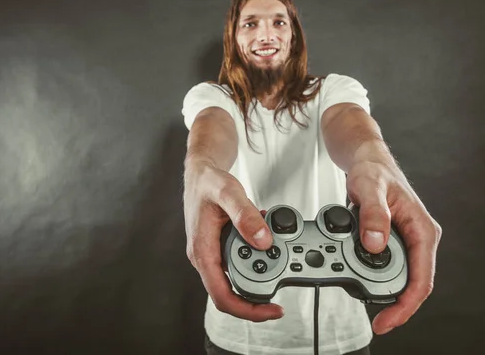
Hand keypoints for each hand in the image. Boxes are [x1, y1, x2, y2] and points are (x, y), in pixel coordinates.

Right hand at [183, 161, 284, 321]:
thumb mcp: (228, 193)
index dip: (248, 310)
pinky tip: (266, 240)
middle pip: (232, 292)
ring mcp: (212, 254)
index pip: (222, 295)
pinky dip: (257, 255)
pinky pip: (240, 261)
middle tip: (284, 275)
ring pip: (238, 277)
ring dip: (260, 270)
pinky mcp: (220, 248)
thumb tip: (262, 240)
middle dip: (260, 290)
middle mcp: (205, 257)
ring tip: (278, 252)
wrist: (201, 174)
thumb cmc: (208, 182)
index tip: (271, 310)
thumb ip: (245, 216)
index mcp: (202, 251)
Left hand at [346, 158, 441, 334]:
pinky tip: (358, 280)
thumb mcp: (370, 188)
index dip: (406, 305)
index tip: (388, 319)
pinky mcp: (390, 242)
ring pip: (396, 277)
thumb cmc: (374, 170)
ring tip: (361, 297)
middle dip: (393, 303)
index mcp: (422, 230)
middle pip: (411, 284)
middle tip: (374, 317)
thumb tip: (374, 244)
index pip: (422, 279)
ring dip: (380, 290)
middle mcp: (417, 239)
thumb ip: (373, 215)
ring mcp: (404, 242)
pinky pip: (384, 267)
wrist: (365, 161)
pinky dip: (371, 276)